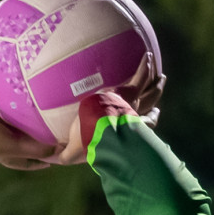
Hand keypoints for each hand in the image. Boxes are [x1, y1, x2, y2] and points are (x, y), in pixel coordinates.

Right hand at [0, 90, 57, 172]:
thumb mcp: (14, 147)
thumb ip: (36, 149)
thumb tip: (61, 150)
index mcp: (7, 149)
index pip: (29, 157)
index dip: (43, 158)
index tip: (58, 153)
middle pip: (20, 132)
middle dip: (32, 126)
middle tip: (50, 116)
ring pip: (6, 112)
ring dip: (16, 105)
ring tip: (32, 93)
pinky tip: (5, 76)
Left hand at [51, 52, 165, 164]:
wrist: (96, 131)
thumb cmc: (86, 143)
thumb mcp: (73, 152)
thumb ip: (65, 154)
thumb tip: (53, 158)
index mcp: (123, 130)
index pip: (143, 124)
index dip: (150, 119)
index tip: (154, 113)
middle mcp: (134, 118)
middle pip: (150, 104)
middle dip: (156, 95)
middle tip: (160, 85)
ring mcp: (133, 105)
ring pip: (150, 91)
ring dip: (155, 81)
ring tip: (160, 72)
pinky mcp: (128, 93)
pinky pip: (141, 76)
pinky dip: (145, 67)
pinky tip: (148, 56)